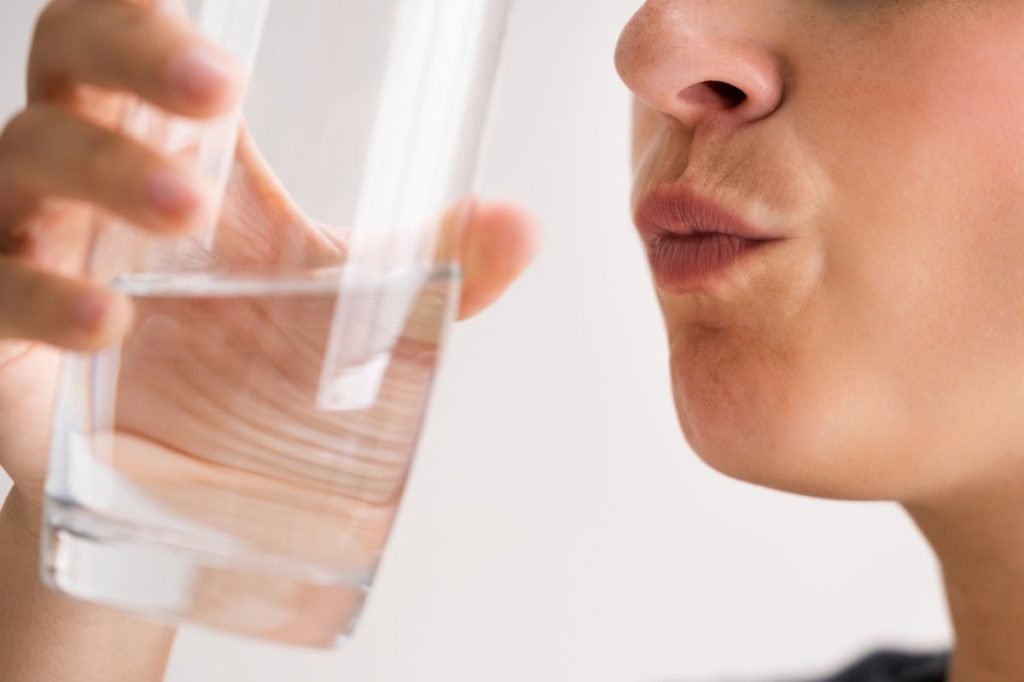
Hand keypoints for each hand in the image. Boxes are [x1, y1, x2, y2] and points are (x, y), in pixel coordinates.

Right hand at [0, 0, 538, 514]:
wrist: (186, 473)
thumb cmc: (254, 360)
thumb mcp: (350, 300)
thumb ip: (435, 262)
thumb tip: (524, 224)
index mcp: (177, 148)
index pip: (134, 35)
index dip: (147, 2)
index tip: (211, 9)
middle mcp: (97, 182)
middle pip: (71, 64)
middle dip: (131, 55)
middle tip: (220, 87)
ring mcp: (41, 250)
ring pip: (26, 163)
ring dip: (104, 173)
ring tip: (186, 208)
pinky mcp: (7, 337)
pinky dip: (43, 294)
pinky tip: (110, 317)